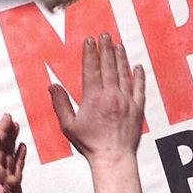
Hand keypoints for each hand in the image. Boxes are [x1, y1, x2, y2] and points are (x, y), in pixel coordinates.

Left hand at [0, 114, 26, 192]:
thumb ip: (9, 192)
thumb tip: (14, 178)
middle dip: (2, 132)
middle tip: (7, 116)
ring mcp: (5, 180)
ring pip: (8, 155)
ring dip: (11, 140)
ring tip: (15, 125)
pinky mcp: (14, 186)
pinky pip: (16, 166)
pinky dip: (19, 155)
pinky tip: (22, 146)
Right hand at [49, 34, 144, 165]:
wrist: (113, 157)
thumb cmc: (90, 144)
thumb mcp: (69, 125)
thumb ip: (60, 104)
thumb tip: (52, 86)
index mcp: (94, 98)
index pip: (91, 69)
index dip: (90, 53)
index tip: (89, 40)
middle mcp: (111, 95)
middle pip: (109, 66)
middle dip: (106, 49)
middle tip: (105, 35)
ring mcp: (126, 101)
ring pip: (124, 73)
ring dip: (121, 57)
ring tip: (118, 44)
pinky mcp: (137, 109)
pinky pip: (139, 88)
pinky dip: (138, 76)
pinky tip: (137, 66)